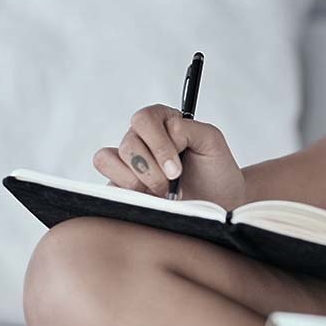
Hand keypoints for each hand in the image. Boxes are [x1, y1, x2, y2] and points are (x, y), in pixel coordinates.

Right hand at [93, 104, 245, 209]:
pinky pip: (107, 181)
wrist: (218, 205)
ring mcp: (130, 161)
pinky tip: (147, 197)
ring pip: (109, 160)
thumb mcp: (212, 142)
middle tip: (171, 184)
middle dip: (151, 169)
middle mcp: (143, 138)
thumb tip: (167, 131)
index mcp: (164, 122)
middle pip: (128, 143)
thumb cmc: (215, 173)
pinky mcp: (120, 184)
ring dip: (139, 181)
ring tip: (162, 192)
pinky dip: (126, 190)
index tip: (175, 170)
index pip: (145, 119)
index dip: (158, 145)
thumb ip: (189, 128)